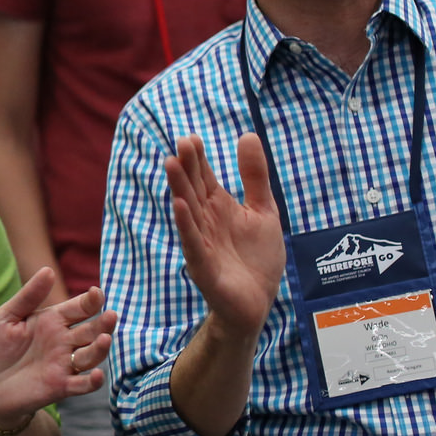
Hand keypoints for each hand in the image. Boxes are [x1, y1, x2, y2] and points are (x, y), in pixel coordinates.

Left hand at [0, 268, 115, 427]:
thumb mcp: (8, 316)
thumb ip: (29, 296)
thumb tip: (48, 270)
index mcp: (54, 320)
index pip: (79, 308)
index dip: (90, 301)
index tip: (96, 292)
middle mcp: (65, 341)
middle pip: (92, 331)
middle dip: (103, 323)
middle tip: (111, 315)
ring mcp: (65, 364)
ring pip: (91, 356)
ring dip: (100, 349)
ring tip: (105, 339)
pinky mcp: (61, 387)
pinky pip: (82, 385)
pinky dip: (92, 382)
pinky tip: (97, 376)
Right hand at [164, 133, 284, 343]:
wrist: (258, 301)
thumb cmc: (257, 258)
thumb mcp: (263, 209)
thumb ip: (254, 175)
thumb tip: (247, 135)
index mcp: (218, 206)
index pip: (203, 177)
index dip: (198, 158)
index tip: (191, 138)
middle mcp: (205, 221)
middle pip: (193, 189)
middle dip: (187, 167)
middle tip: (181, 143)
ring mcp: (202, 242)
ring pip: (188, 211)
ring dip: (179, 188)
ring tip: (172, 164)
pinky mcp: (203, 265)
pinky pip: (193, 242)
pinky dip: (186, 224)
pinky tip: (180, 206)